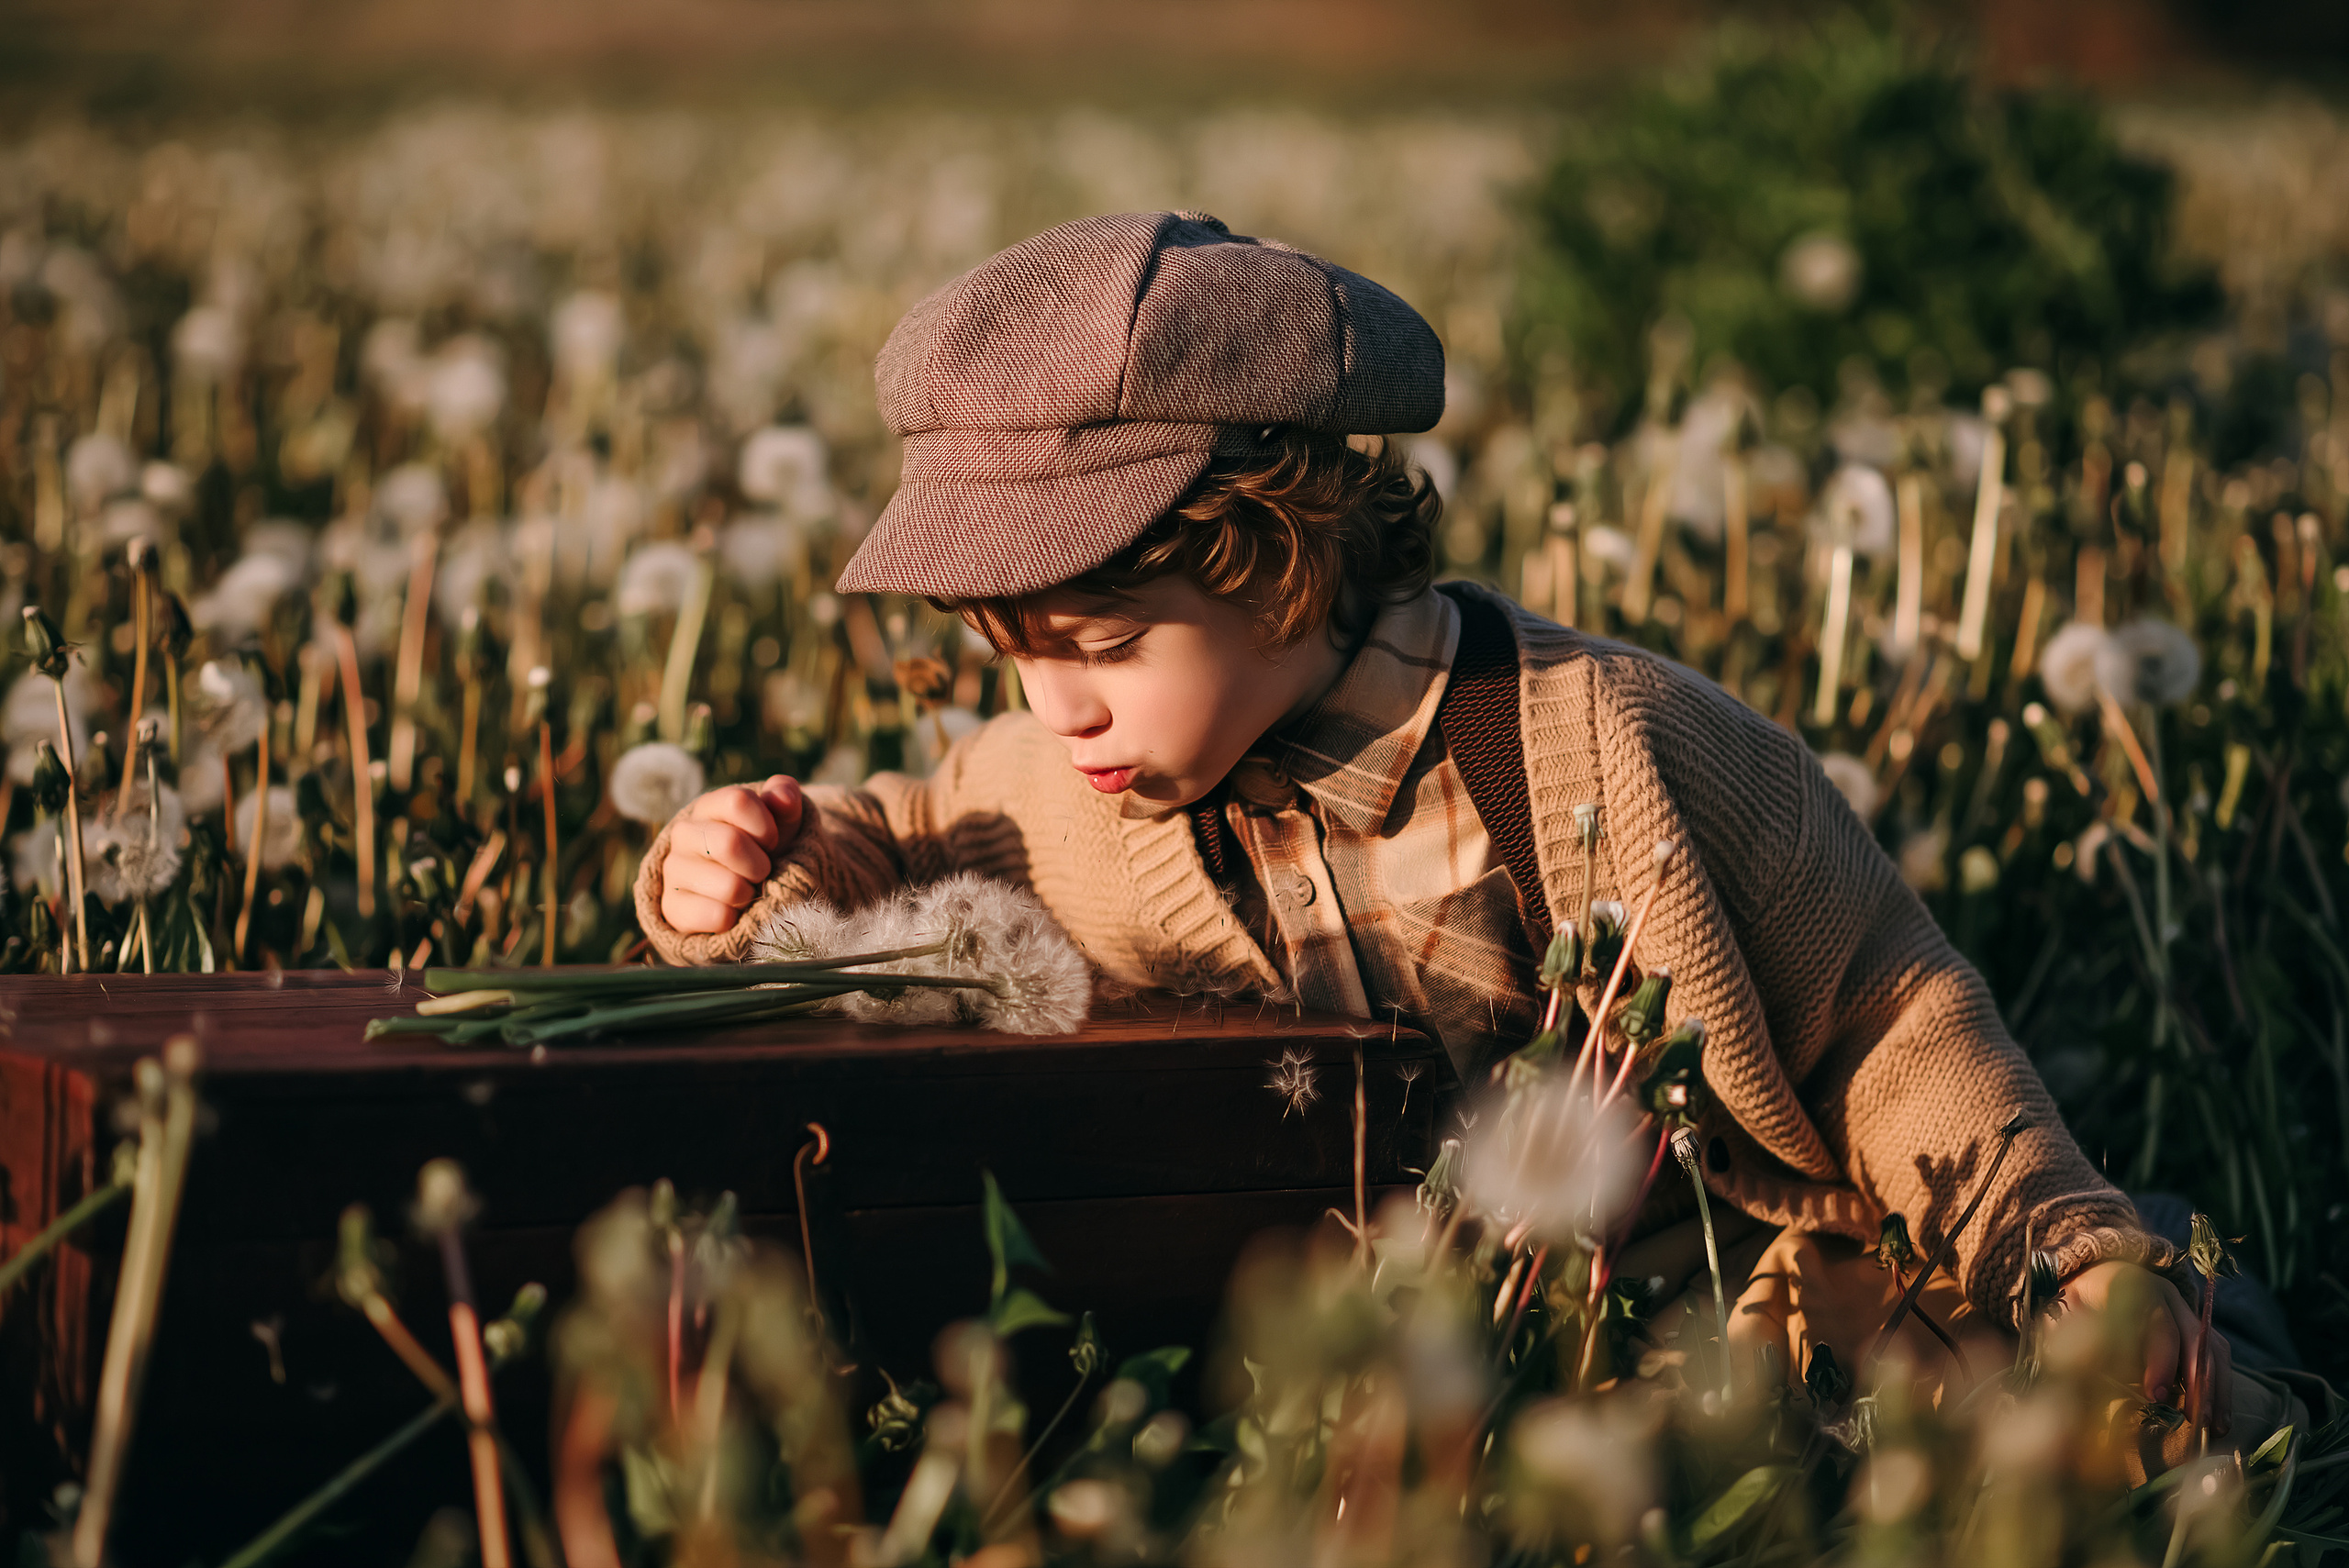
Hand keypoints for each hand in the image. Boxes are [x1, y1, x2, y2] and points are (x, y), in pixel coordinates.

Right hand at [658, 776, 803, 933]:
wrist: (746, 893)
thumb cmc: (765, 849)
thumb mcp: (782, 822)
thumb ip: (786, 800)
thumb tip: (782, 795)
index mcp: (709, 806)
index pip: (738, 801)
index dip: (766, 826)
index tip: (771, 842)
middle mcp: (685, 834)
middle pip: (730, 843)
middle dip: (760, 864)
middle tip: (762, 872)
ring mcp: (673, 870)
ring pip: (729, 886)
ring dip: (750, 894)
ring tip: (747, 892)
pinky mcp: (672, 908)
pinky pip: (717, 917)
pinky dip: (737, 919)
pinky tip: (733, 912)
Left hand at [2064, 1260, 2233, 1433]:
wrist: (2096, 1280)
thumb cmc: (2077, 1303)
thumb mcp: (2066, 1312)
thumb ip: (2076, 1336)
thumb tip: (2085, 1368)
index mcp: (2133, 1286)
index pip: (2157, 1324)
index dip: (2161, 1360)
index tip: (2157, 1396)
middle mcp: (2167, 1295)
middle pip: (2194, 1338)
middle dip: (2197, 1382)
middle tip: (2195, 1420)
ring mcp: (2186, 1311)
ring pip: (2212, 1348)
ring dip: (2215, 1389)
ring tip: (2213, 1427)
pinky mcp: (2197, 1329)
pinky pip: (2218, 1356)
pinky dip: (2220, 1387)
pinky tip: (2218, 1417)